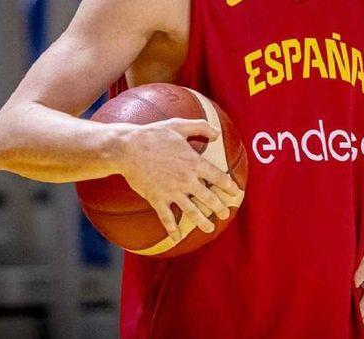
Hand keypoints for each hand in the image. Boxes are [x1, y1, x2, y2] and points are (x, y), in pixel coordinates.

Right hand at [113, 118, 244, 241]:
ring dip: (202, 221)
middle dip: (219, 207)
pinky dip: (172, 229)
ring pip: (192, 211)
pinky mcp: (157, 199)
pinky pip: (167, 218)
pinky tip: (177, 238)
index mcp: (194, 162)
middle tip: (225, 214)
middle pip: (209, 198)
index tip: (235, 192)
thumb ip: (201, 127)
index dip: (229, 186)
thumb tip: (218, 133)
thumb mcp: (179, 125)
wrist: (128, 148)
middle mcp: (186, 180)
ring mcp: (172, 192)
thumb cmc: (154, 135)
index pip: (218, 177)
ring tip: (210, 228)